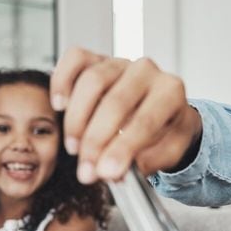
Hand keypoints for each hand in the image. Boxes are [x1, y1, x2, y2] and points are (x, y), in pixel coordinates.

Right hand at [50, 48, 202, 182]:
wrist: (161, 110)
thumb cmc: (164, 130)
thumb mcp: (169, 150)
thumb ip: (150, 160)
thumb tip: (122, 169)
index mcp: (170, 91)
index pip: (146, 120)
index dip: (123, 149)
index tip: (107, 172)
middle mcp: (146, 70)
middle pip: (115, 102)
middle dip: (96, 142)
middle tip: (87, 171)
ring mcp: (120, 62)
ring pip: (92, 81)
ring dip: (77, 119)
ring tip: (74, 148)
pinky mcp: (97, 58)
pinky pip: (75, 59)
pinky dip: (63, 81)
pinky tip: (60, 105)